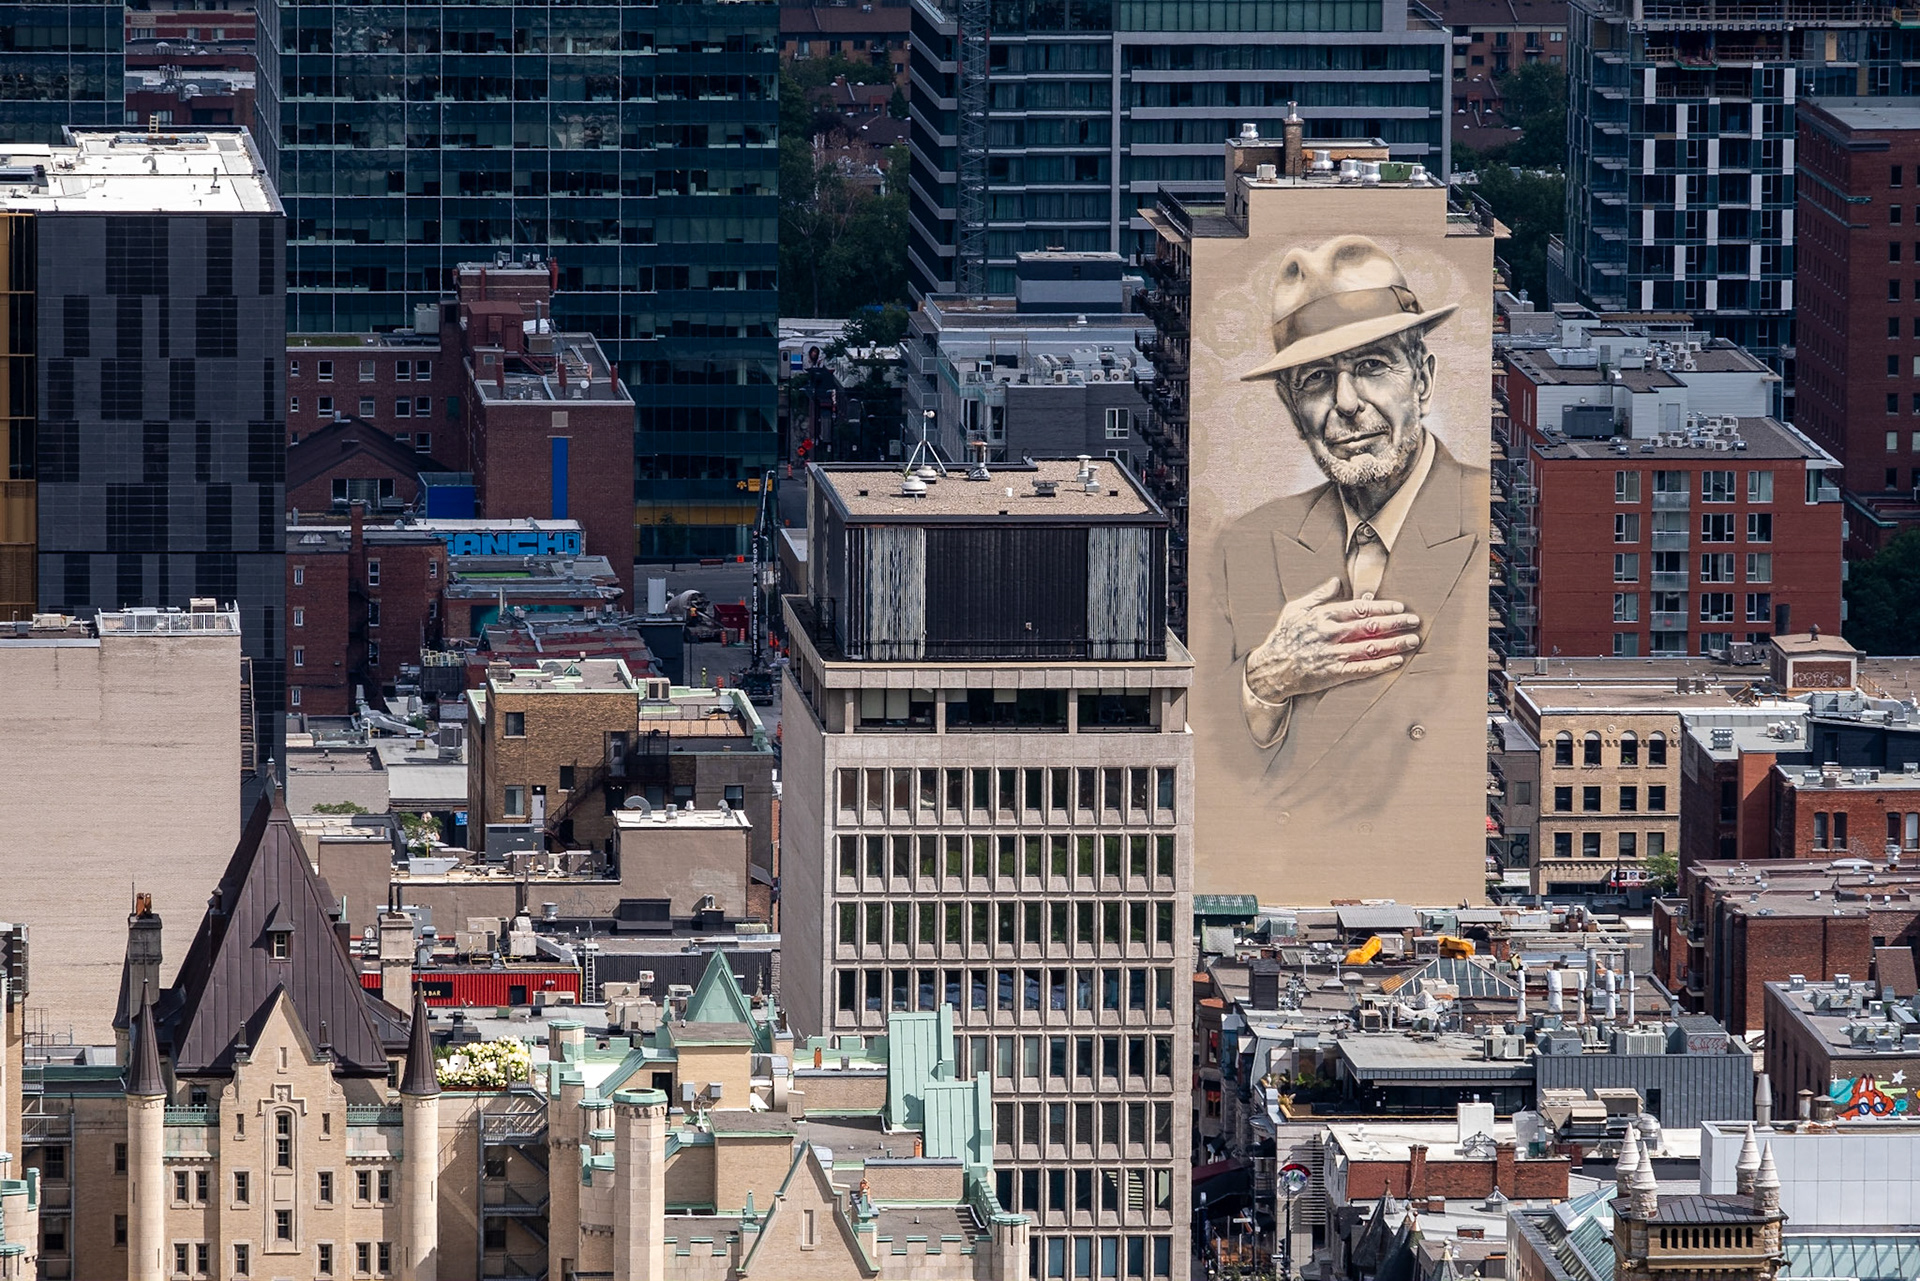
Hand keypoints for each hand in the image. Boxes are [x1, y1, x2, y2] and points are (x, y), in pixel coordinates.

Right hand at [1244, 576, 1420, 704]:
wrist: (1270, 669)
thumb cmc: (1283, 637)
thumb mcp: (1295, 609)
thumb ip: (1318, 595)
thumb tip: (1336, 580)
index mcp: (1323, 616)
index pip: (1359, 608)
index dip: (1382, 607)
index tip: (1400, 607)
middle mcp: (1330, 634)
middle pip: (1370, 626)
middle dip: (1395, 623)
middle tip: (1414, 621)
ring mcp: (1333, 655)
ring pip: (1370, 647)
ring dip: (1394, 643)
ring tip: (1412, 640)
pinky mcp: (1333, 674)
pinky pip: (1362, 669)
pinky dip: (1381, 665)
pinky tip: (1396, 660)